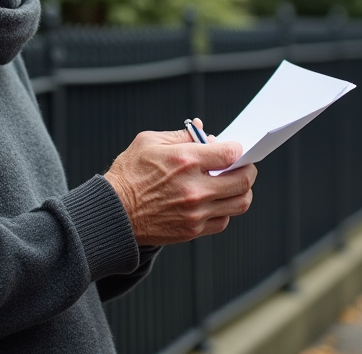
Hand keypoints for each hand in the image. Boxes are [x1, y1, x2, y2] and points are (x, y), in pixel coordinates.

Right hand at [103, 120, 257, 246]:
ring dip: (242, 191)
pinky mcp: (193, 229)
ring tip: (233, 184)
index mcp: (185, 160)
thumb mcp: (148, 142)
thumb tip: (203, 132)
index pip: (230, 154)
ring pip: (240, 203)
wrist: (113, 212)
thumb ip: (180, 135)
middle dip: (247, 170)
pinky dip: (225, 209)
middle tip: (242, 166)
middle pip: (243, 180)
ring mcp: (196, 211)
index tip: (234, 149)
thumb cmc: (128, 175)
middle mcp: (194, 188)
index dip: (237, 150)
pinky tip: (215, 201)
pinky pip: (224, 221)